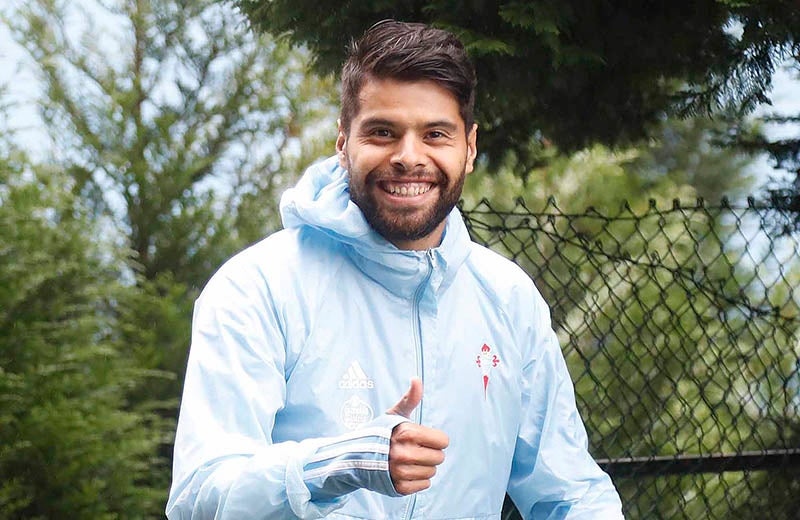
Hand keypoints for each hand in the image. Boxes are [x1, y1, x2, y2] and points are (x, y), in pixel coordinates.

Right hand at [386, 378, 448, 494]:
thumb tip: (416, 379)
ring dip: (423, 467)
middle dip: (430, 453)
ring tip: (408, 461)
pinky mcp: (399, 487)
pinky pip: (424, 485)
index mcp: (407, 433)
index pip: (443, 441)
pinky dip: (417, 480)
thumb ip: (410, 398)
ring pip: (432, 472)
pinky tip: (406, 472)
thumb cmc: (381, 433)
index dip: (435, 439)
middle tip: (414, 450)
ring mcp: (401, 472)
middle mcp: (405, 453)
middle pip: (439, 457)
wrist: (356, 456)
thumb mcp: (394, 414)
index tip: (422, 439)